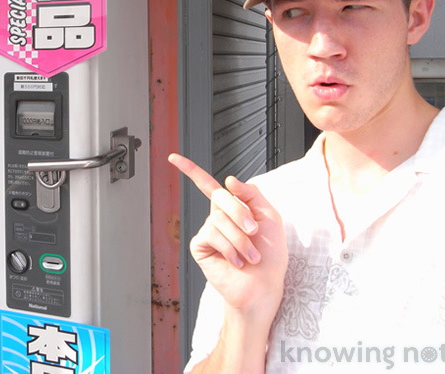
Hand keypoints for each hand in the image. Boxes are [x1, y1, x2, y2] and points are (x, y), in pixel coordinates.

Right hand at [169, 153, 287, 319]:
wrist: (264, 286)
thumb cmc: (270, 256)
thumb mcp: (270, 217)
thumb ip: (251, 193)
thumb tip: (228, 180)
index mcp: (233, 208)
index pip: (208, 185)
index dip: (190, 170)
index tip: (173, 158)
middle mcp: (218, 218)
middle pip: (220, 197)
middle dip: (241, 214)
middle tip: (254, 233)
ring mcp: (208, 232)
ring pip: (218, 219)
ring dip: (240, 239)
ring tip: (249, 256)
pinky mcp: (201, 247)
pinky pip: (211, 235)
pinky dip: (228, 248)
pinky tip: (236, 261)